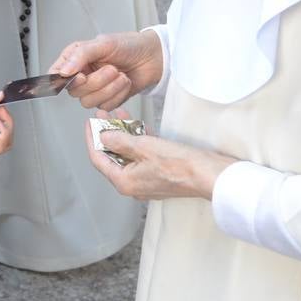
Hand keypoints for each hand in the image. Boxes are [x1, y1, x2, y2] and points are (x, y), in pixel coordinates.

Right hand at [50, 31, 163, 109]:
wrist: (153, 56)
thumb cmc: (129, 45)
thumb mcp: (103, 44)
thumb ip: (81, 55)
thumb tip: (63, 70)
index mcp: (75, 59)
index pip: (56, 74)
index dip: (63, 80)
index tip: (81, 76)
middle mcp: (82, 75)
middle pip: (75, 91)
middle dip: (96, 82)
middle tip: (112, 69)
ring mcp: (94, 89)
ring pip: (89, 102)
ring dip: (109, 89)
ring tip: (121, 75)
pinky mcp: (108, 100)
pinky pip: (105, 106)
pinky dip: (118, 95)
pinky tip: (125, 83)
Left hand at [84, 117, 234, 200]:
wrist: (209, 174)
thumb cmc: (179, 164)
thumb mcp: (144, 147)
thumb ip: (120, 141)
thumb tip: (104, 136)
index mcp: (124, 182)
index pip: (98, 159)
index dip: (92, 138)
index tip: (90, 122)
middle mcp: (133, 185)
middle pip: (112, 156)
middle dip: (107, 134)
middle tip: (104, 115)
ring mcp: (146, 180)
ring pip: (127, 154)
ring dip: (123, 135)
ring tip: (119, 115)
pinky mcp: (159, 174)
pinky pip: (142, 156)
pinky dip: (138, 141)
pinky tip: (137, 125)